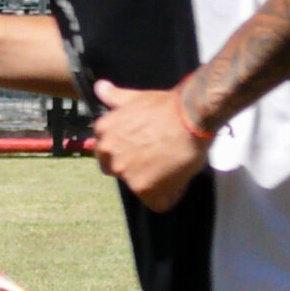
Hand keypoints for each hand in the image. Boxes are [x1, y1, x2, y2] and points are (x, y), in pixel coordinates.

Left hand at [89, 79, 212, 213]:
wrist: (189, 116)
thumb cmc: (165, 105)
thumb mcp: (135, 98)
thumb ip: (115, 97)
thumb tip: (100, 87)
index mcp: (104, 133)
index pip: (108, 151)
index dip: (127, 151)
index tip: (144, 146)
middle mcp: (110, 156)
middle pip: (118, 171)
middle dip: (135, 168)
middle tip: (157, 157)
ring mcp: (126, 174)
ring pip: (140, 187)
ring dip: (155, 182)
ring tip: (173, 167)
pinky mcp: (145, 190)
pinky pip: (159, 203)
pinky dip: (171, 196)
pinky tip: (180, 181)